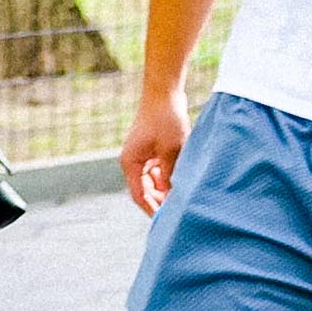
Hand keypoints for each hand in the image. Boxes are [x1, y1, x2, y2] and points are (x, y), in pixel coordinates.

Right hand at [121, 91, 188, 215]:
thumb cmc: (166, 118)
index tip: (167, 219)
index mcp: (130, 164)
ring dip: (165, 187)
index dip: (153, 209)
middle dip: (160, 199)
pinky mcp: (148, 150)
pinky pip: (156, 170)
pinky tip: (179, 174)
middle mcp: (132, 162)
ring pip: (152, 181)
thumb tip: (172, 198)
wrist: (164, 91)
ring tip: (181, 189)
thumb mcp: (171, 150)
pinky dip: (166, 175)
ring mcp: (139, 156)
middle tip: (178, 207)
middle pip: (145, 190)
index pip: (139, 196)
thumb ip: (170, 176)